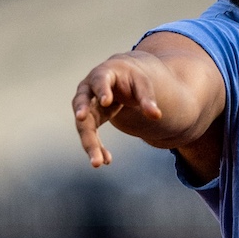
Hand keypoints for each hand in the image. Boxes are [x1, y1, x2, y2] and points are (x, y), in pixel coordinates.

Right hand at [72, 52, 162, 166]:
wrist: (121, 79)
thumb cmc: (132, 78)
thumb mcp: (143, 84)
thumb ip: (147, 98)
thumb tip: (156, 115)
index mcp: (103, 74)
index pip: (100, 81)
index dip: (102, 90)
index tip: (105, 102)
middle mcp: (88, 89)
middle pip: (82, 103)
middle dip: (83, 116)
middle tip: (82, 122)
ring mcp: (86, 105)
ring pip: (83, 125)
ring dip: (89, 143)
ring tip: (98, 162)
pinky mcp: (89, 119)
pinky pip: (90, 134)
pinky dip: (97, 147)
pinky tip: (107, 160)